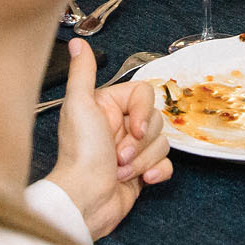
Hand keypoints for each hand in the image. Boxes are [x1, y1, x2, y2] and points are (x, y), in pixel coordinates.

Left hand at [45, 38, 172, 240]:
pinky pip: (167, 163)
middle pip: (156, 119)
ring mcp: (132, 150)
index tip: (132, 128)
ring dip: (144, 159)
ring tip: (121, 171)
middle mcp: (120, 126)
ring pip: (162, 142)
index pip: (144, 94)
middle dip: (140, 142)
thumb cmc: (80, 155)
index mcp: (107, 107)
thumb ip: (83, 73)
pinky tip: (144, 181)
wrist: (84, 201)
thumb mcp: (79, 106)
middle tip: (119, 156)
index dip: (143, 112)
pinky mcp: (141, 172)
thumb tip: (78, 43)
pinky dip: (158, 172)